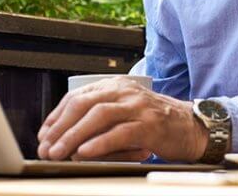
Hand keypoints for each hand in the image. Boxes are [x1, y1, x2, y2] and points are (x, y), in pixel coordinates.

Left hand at [36, 77, 208, 161]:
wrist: (193, 127)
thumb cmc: (156, 123)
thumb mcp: (125, 113)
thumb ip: (100, 120)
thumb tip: (65, 138)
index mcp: (115, 86)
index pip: (77, 96)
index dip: (56, 116)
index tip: (44, 135)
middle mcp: (124, 91)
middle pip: (83, 104)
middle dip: (60, 127)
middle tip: (46, 146)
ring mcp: (138, 106)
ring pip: (98, 116)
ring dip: (73, 135)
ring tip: (58, 152)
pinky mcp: (150, 124)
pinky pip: (119, 132)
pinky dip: (99, 143)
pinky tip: (84, 153)